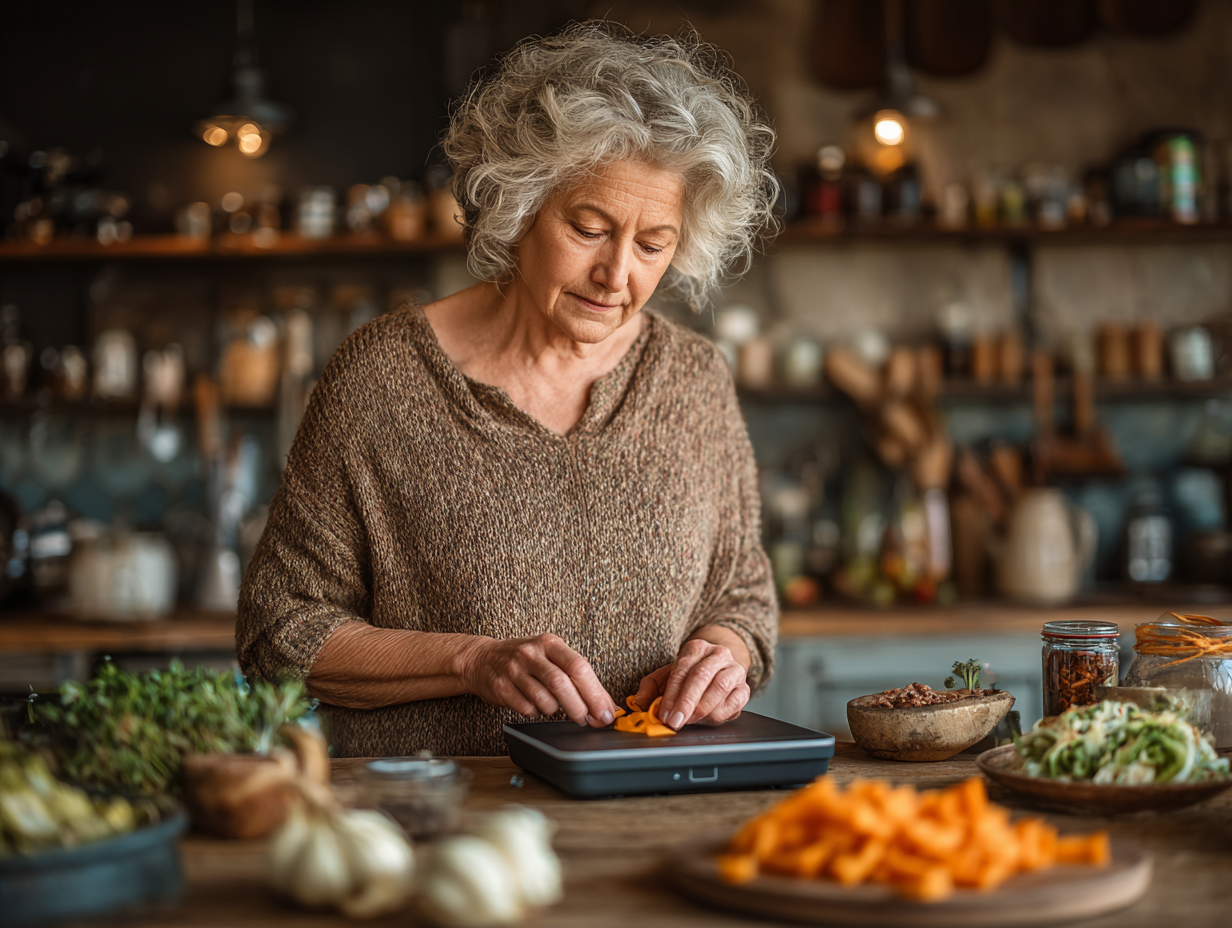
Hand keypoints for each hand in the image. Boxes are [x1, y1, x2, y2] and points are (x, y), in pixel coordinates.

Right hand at [460, 634, 618, 726]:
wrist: (483, 659)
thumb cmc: (526, 660)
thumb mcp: (551, 657)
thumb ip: (578, 677)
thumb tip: (606, 706)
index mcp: (550, 643)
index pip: (579, 666)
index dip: (595, 693)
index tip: (606, 712)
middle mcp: (532, 653)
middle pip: (562, 684)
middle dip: (579, 708)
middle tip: (586, 720)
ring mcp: (514, 669)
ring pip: (544, 699)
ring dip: (555, 710)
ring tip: (553, 706)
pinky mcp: (500, 687)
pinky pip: (526, 708)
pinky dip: (536, 712)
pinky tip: (534, 705)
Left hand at [632, 638, 749, 730]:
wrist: (718, 671)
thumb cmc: (688, 676)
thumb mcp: (666, 677)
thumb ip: (650, 688)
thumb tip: (639, 703)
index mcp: (696, 648)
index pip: (683, 668)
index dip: (672, 694)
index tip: (664, 713)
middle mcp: (718, 654)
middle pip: (702, 676)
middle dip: (686, 703)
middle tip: (675, 721)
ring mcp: (734, 670)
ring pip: (720, 688)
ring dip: (702, 709)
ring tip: (689, 721)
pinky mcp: (744, 689)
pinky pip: (733, 703)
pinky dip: (718, 714)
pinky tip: (706, 719)